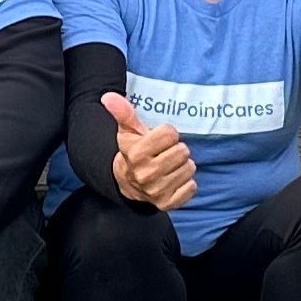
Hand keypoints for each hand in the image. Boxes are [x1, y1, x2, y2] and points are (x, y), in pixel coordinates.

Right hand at [101, 91, 196, 212]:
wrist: (127, 183)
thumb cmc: (132, 152)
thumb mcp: (128, 131)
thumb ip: (122, 113)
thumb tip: (108, 96)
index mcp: (136, 154)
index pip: (170, 134)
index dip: (167, 133)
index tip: (159, 139)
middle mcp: (146, 174)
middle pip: (182, 151)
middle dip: (176, 149)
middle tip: (165, 153)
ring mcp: (157, 191)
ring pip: (189, 168)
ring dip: (182, 165)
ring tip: (169, 165)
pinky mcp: (168, 203)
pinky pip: (191, 187)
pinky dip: (186, 182)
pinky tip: (174, 179)